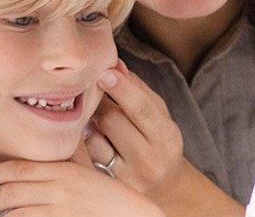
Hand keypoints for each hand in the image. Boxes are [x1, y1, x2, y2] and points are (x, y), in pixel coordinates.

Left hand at [0, 145, 164, 216]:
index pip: (21, 169)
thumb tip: (54, 140)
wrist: (132, 215)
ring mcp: (61, 211)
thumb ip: (69, 158)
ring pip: (18, 213)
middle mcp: (59, 190)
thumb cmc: (109, 196)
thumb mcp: (87, 170)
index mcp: (63, 171)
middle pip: (13, 192)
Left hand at [84, 61, 242, 216]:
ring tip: (98, 119)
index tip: (105, 71)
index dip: (121, 88)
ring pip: (95, 138)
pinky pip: (87, 155)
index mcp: (166, 137)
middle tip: (98, 94)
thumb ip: (139, 90)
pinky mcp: (108, 185)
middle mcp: (148, 160)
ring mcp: (126, 177)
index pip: (141, 109)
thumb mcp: (160, 116)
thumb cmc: (160, 143)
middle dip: (101, 102)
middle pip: (112, 120)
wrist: (165, 188)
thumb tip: (116, 65)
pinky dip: (87, 141)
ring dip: (91, 122)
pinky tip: (95, 138)